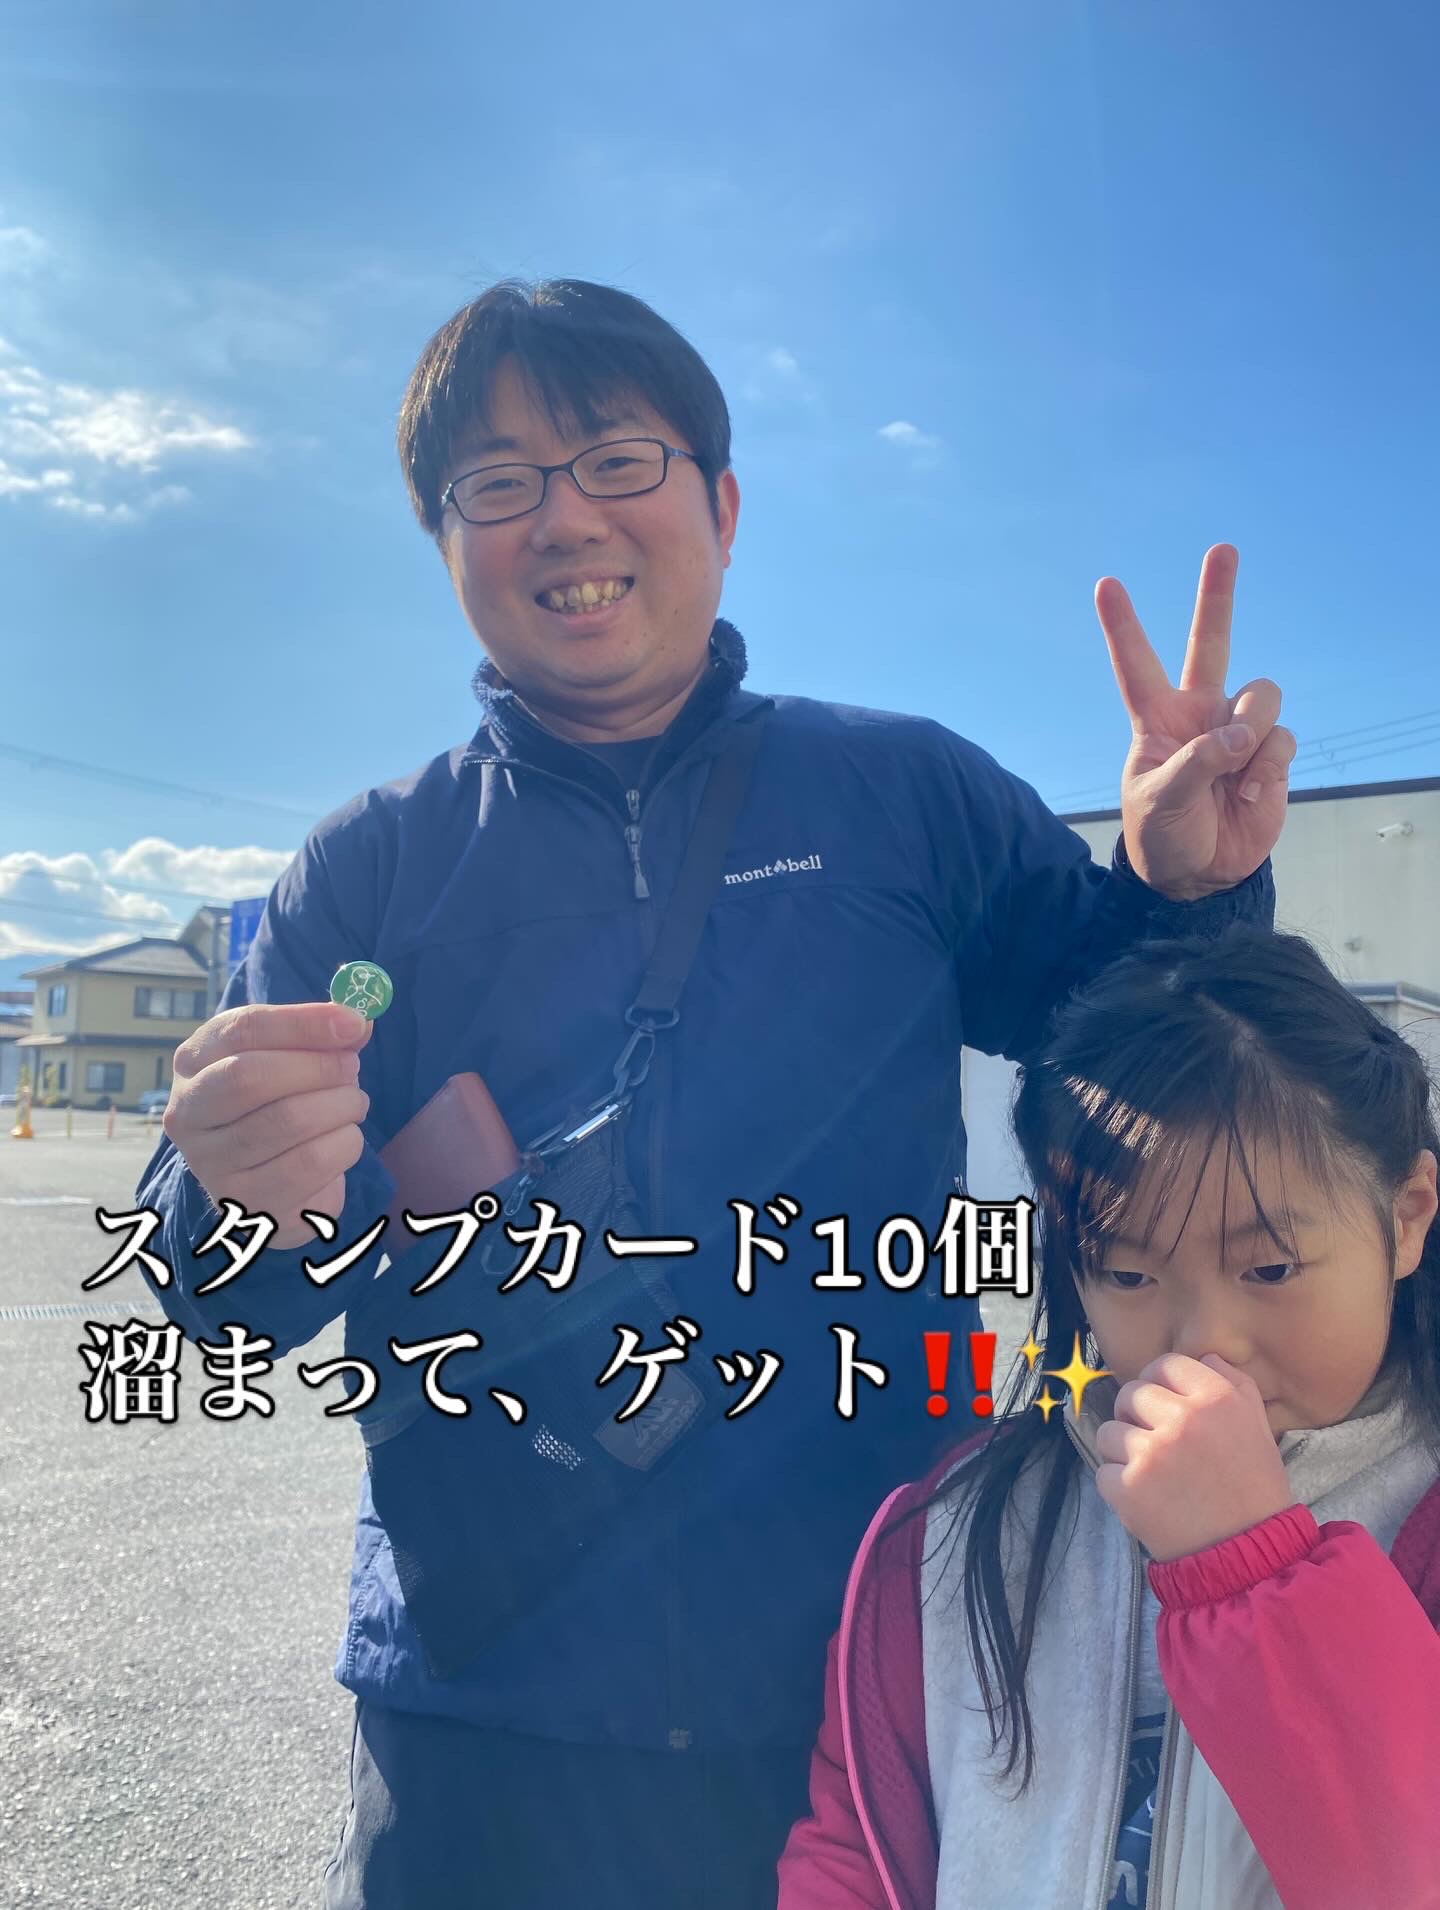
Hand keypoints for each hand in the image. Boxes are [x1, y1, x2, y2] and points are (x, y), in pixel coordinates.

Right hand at [165, 1002, 372, 1249]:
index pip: (242, 1030)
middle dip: (319, 1067)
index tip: (355, 1022)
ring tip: (352, 1104)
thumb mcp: (292, 1060)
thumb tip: (359, 1021)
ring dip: (341, 1106)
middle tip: (352, 1068)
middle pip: (251, 1077)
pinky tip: (343, 1140)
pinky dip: (345, 1144)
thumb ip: (324, 1037)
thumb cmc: (281, 1103)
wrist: (270, 1181)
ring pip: (288, 1121)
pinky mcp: (246, 1202)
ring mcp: (210, 1163)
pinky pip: (311, 1163)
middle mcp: (188, 1112)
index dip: (303, 1023)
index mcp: (194, 1061)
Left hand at [1094, 1353, 1293, 1562]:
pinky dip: (1118, 1486)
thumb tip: (1202, 1356)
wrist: (1248, 1554)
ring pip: (1109, 1431)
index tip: (1163, 1404)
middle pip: (1131, 1393)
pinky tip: (1145, 1499)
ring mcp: (1152, 1453)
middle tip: (1157, 1443)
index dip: (1160, 1381)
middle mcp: (1183, 1419)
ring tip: (1151, 1474)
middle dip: (1137, 1415)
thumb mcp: (1258, 1427)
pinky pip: (1103, 1470)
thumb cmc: (1255, 1490)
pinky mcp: (1128, 1488)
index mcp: (1217, 1399)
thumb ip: (1234, 1384)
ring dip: (1124, 1451)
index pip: (1166, 1363)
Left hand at [1097, 545, 1296, 899]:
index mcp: (1156, 719)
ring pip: (1259, 696)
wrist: (1198, 876)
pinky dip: (1269, 766)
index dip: (1122, 626)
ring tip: (1235, 772)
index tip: (1105, 584)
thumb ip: (1195, 763)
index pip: (1135, 665)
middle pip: (1209, 643)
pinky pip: (1281, 737)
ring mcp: (1237, 729)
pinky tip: (1251, 791)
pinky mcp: (1270, 753)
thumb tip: (1238, 735)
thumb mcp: (1159, 802)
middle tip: (1222, 548)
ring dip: (1251, 729)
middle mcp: (1199, 713)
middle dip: (1216, 596)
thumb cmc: (1162, 835)